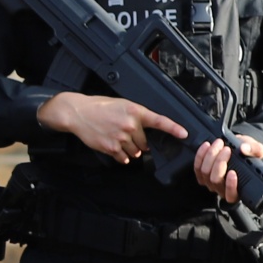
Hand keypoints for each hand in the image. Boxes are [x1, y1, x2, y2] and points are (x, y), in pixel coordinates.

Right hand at [38, 91, 189, 164]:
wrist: (78, 112)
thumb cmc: (99, 106)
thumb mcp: (121, 104)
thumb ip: (136, 116)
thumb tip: (146, 132)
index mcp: (135, 111)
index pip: (159, 121)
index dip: (174, 128)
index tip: (184, 134)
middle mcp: (130, 125)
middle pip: (145, 142)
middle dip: (139, 141)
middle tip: (126, 133)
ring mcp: (120, 137)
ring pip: (135, 152)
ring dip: (130, 149)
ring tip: (116, 137)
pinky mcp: (111, 148)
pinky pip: (124, 158)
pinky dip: (121, 155)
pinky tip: (113, 146)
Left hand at [194, 132, 262, 197]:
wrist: (237, 148)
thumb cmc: (248, 154)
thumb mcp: (256, 150)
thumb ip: (254, 149)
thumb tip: (244, 149)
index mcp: (238, 190)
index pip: (231, 195)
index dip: (230, 186)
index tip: (233, 172)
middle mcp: (222, 189)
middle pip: (215, 180)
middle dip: (219, 162)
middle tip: (226, 149)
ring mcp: (210, 182)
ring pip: (205, 173)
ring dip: (211, 156)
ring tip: (219, 144)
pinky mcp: (201, 174)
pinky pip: (197, 167)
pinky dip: (201, 155)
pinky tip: (207, 146)